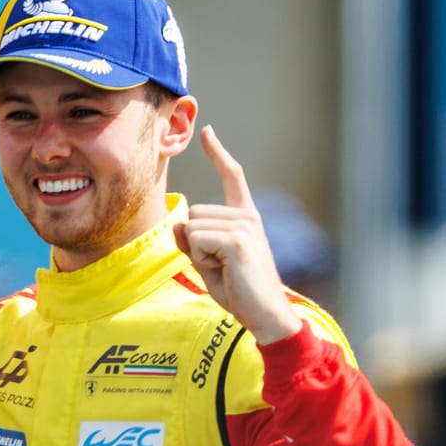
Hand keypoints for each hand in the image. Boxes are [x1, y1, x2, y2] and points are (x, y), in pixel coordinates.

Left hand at [173, 127, 303, 344]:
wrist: (265, 314)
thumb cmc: (239, 292)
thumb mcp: (208, 264)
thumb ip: (192, 243)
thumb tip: (180, 224)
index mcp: (245, 218)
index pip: (231, 178)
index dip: (218, 154)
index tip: (208, 131)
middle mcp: (247, 216)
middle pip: (194, 214)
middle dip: (196, 245)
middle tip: (221, 267)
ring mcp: (245, 226)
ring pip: (193, 227)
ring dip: (199, 254)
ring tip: (225, 270)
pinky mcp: (238, 239)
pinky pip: (197, 240)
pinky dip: (201, 259)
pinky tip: (225, 271)